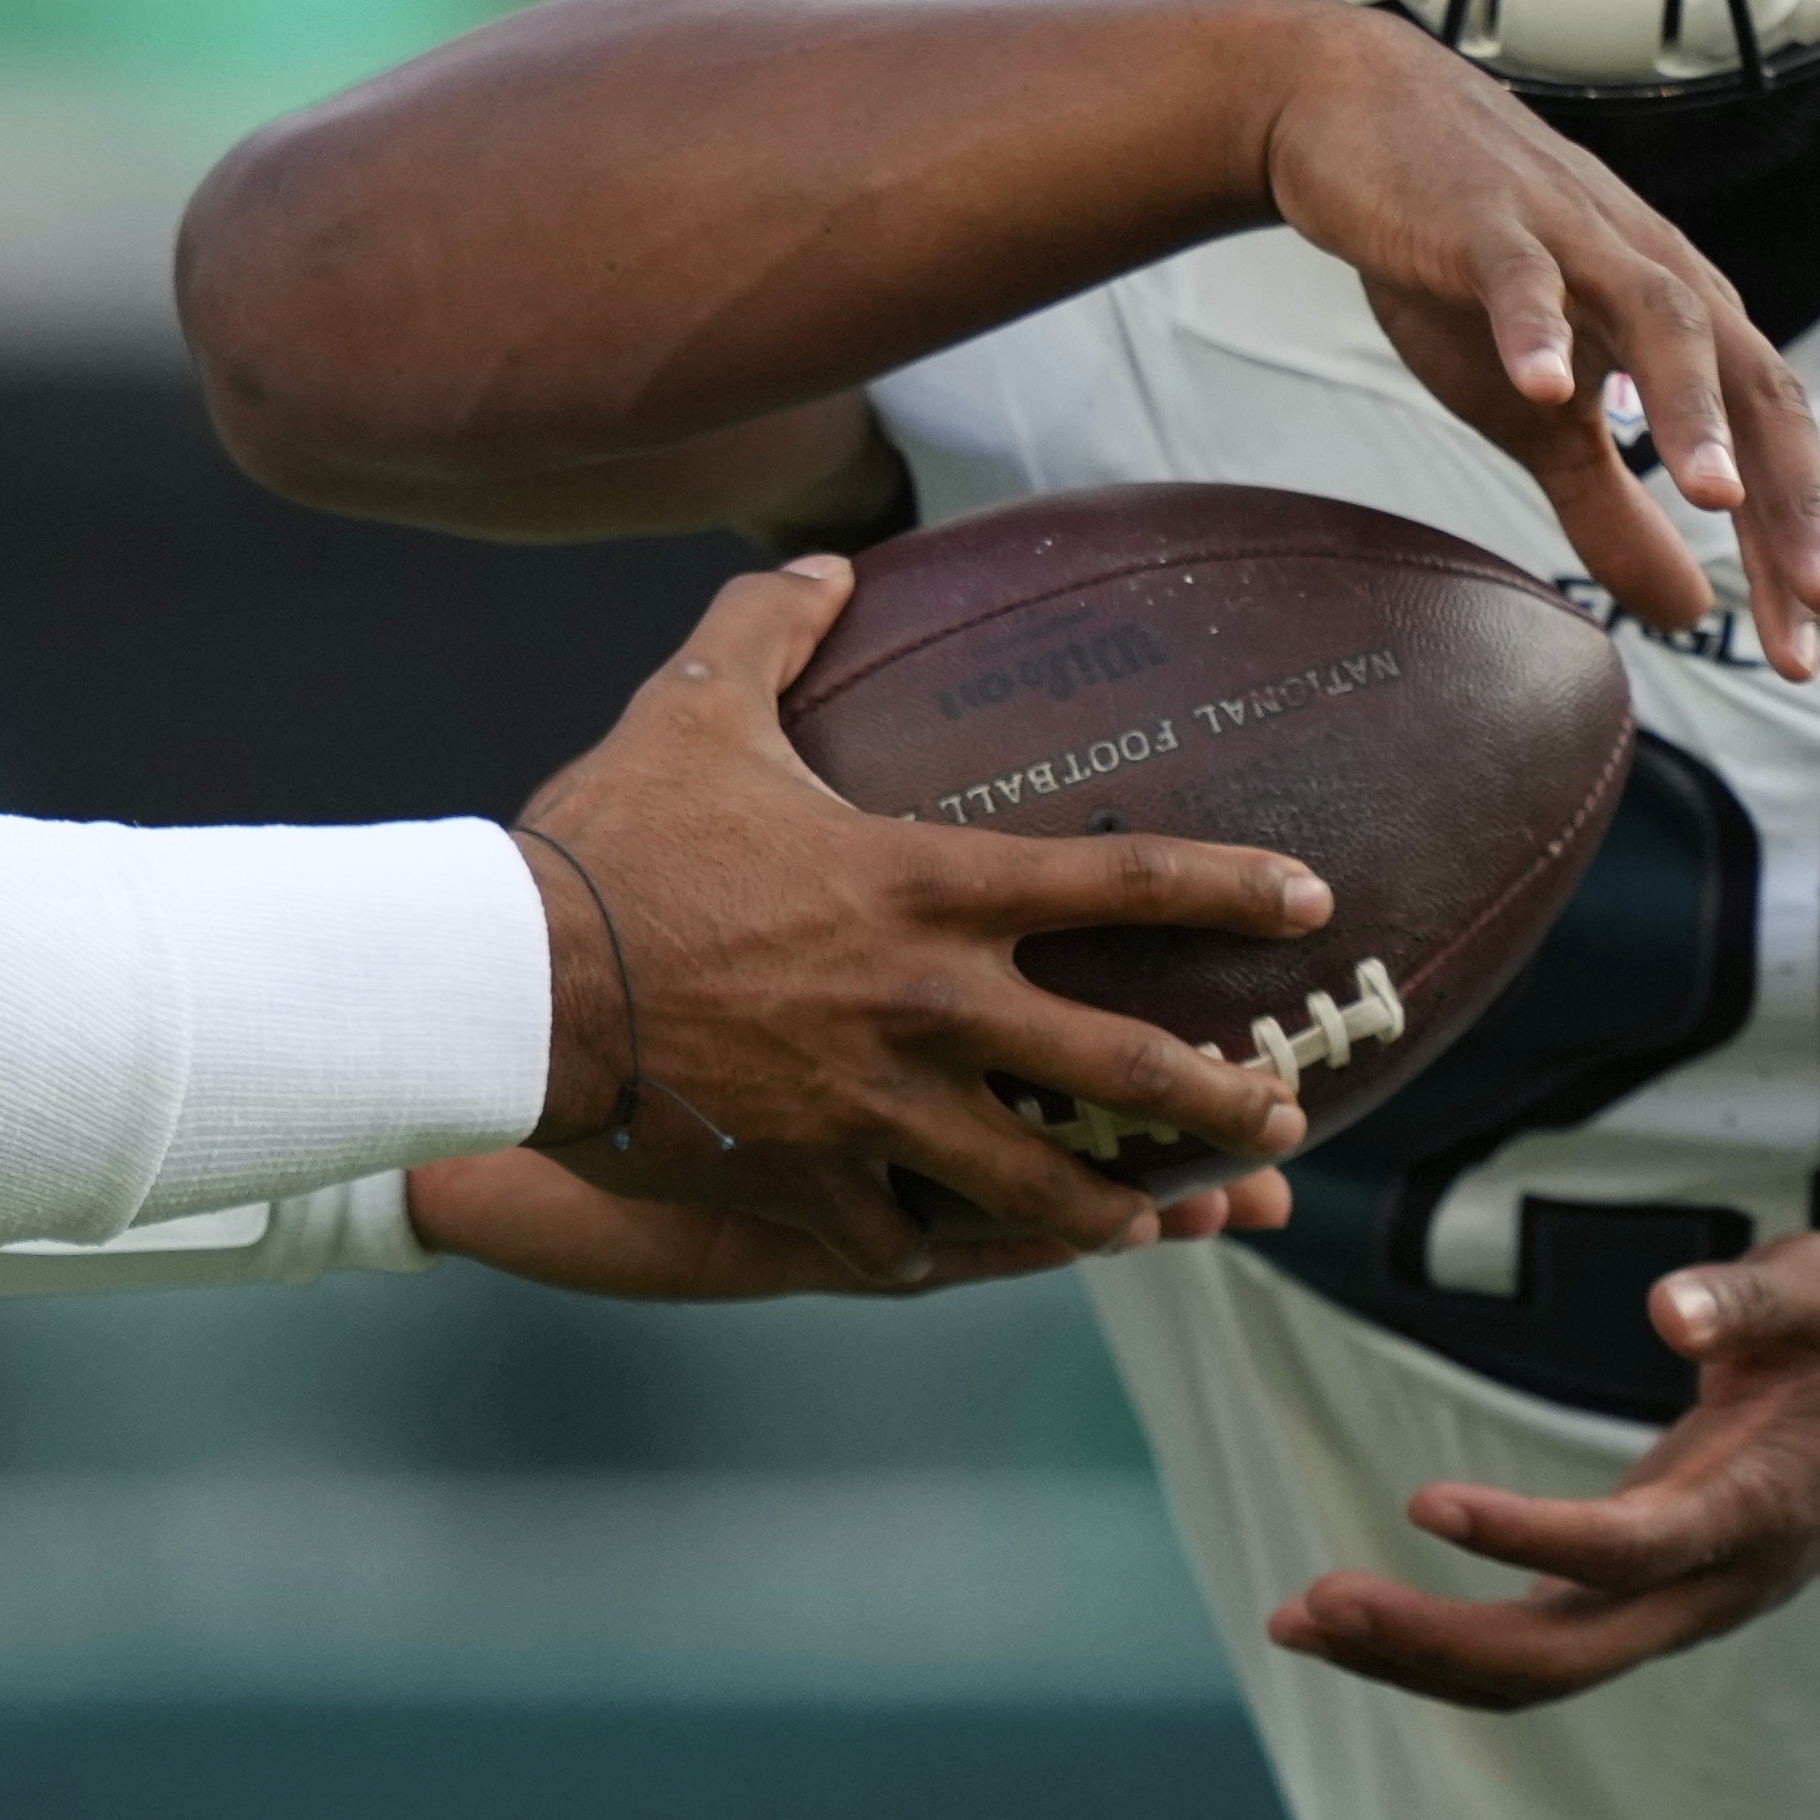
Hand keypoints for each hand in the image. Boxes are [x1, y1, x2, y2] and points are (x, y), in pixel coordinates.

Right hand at [513, 558, 1330, 1285]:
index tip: (1307, 901)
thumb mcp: (691, 711)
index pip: (1118, 880)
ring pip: (1035, 1181)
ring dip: (1108, 1208)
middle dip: (1221, 1094)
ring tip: (1150, 1222)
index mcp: (925, 889)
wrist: (511, 981)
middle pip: (1121, 1064)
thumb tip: (823, 562)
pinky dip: (932, 1248)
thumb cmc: (607, 839)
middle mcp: (929, 1006)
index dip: (1227, 888)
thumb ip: (770, 632)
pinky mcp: (810, 1182)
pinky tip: (951, 1256)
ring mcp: (876, 1108)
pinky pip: (899, 1238)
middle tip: (1282, 1110)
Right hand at [1245, 8, 1819, 672]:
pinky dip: (1536, 325)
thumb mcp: (1538, 410)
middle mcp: (1651, 276)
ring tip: (1709, 495)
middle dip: (1787, 493)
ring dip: (1691, 409)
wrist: (1358, 119)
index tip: (1804, 648)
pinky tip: (1544, 384)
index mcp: (1680, 326)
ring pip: (1660, 318)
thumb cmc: (1460, 268)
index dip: (1791, 541)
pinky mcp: (1482, 219)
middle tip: (1818, 594)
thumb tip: (1688, 612)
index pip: (1764, 440)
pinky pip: (1520, 274)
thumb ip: (1610, 507)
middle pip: (1748, 383)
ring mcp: (1572, 241)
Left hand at [1263, 1234, 1819, 1708]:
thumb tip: (1668, 1307)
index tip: (1424, 1504)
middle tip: (1312, 1605)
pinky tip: (1348, 1620)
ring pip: (1539, 1675)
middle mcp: (1710, 1588)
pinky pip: (1533, 1651)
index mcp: (1757, 1514)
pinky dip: (1438, 1646)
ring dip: (1415, 1659)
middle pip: (1567, 1657)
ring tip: (1295, 1622)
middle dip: (1436, 1642)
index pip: (1630, 1551)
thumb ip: (1754, 1298)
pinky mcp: (1639, 1604)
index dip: (1528, 1539)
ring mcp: (1674, 1610)